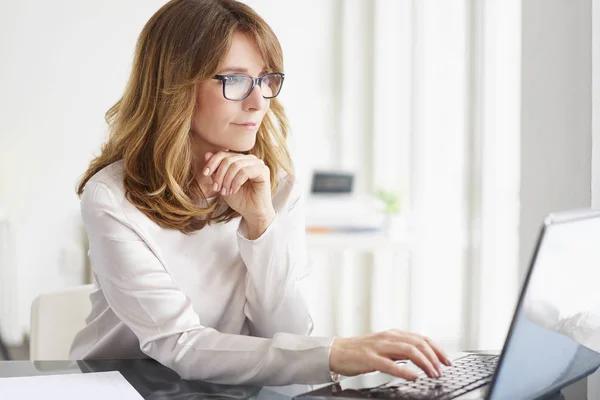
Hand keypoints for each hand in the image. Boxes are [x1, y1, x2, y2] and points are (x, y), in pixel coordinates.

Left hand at [202, 151, 274, 222]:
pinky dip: (236, 182)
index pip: (223, 154)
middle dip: (219, 175)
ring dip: (227, 180)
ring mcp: (258, 164)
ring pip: (236, 165)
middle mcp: (250, 159)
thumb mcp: (222, 183)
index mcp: (240, 159)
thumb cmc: (239, 199)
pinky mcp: (263, 171)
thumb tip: (207, 154)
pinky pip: (244, 171)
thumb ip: (216, 170)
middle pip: (228, 159)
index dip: (212, 162)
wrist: (252, 213)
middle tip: (216, 188)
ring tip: (225, 192)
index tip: (205, 174)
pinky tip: (234, 191)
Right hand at [329, 330, 452, 380]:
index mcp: (393, 334)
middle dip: (434, 356)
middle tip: (442, 369)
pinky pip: (390, 364)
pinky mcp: (370, 358)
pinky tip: (414, 376)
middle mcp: (388, 337)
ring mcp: (379, 347)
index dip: (436, 349)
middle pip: (418, 343)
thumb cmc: (359, 351)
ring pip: (408, 350)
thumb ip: (400, 351)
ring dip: (424, 362)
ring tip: (432, 373)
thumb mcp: (384, 347)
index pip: (421, 338)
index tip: (447, 360)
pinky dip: (405, 370)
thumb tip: (419, 358)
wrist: (336, 352)